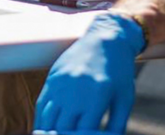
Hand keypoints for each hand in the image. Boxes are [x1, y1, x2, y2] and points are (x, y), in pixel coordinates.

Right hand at [34, 13, 144, 132]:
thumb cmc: (119, 71)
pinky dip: (39, 121)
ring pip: (47, 119)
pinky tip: (42, 131)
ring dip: (48, 133)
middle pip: (61, 129)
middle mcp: (74, 91)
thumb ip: (117, 126)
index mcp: (96, 97)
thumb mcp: (125, 100)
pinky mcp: (52, 78)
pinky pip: (40, 104)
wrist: (105, 38)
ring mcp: (60, 84)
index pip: (82, 133)